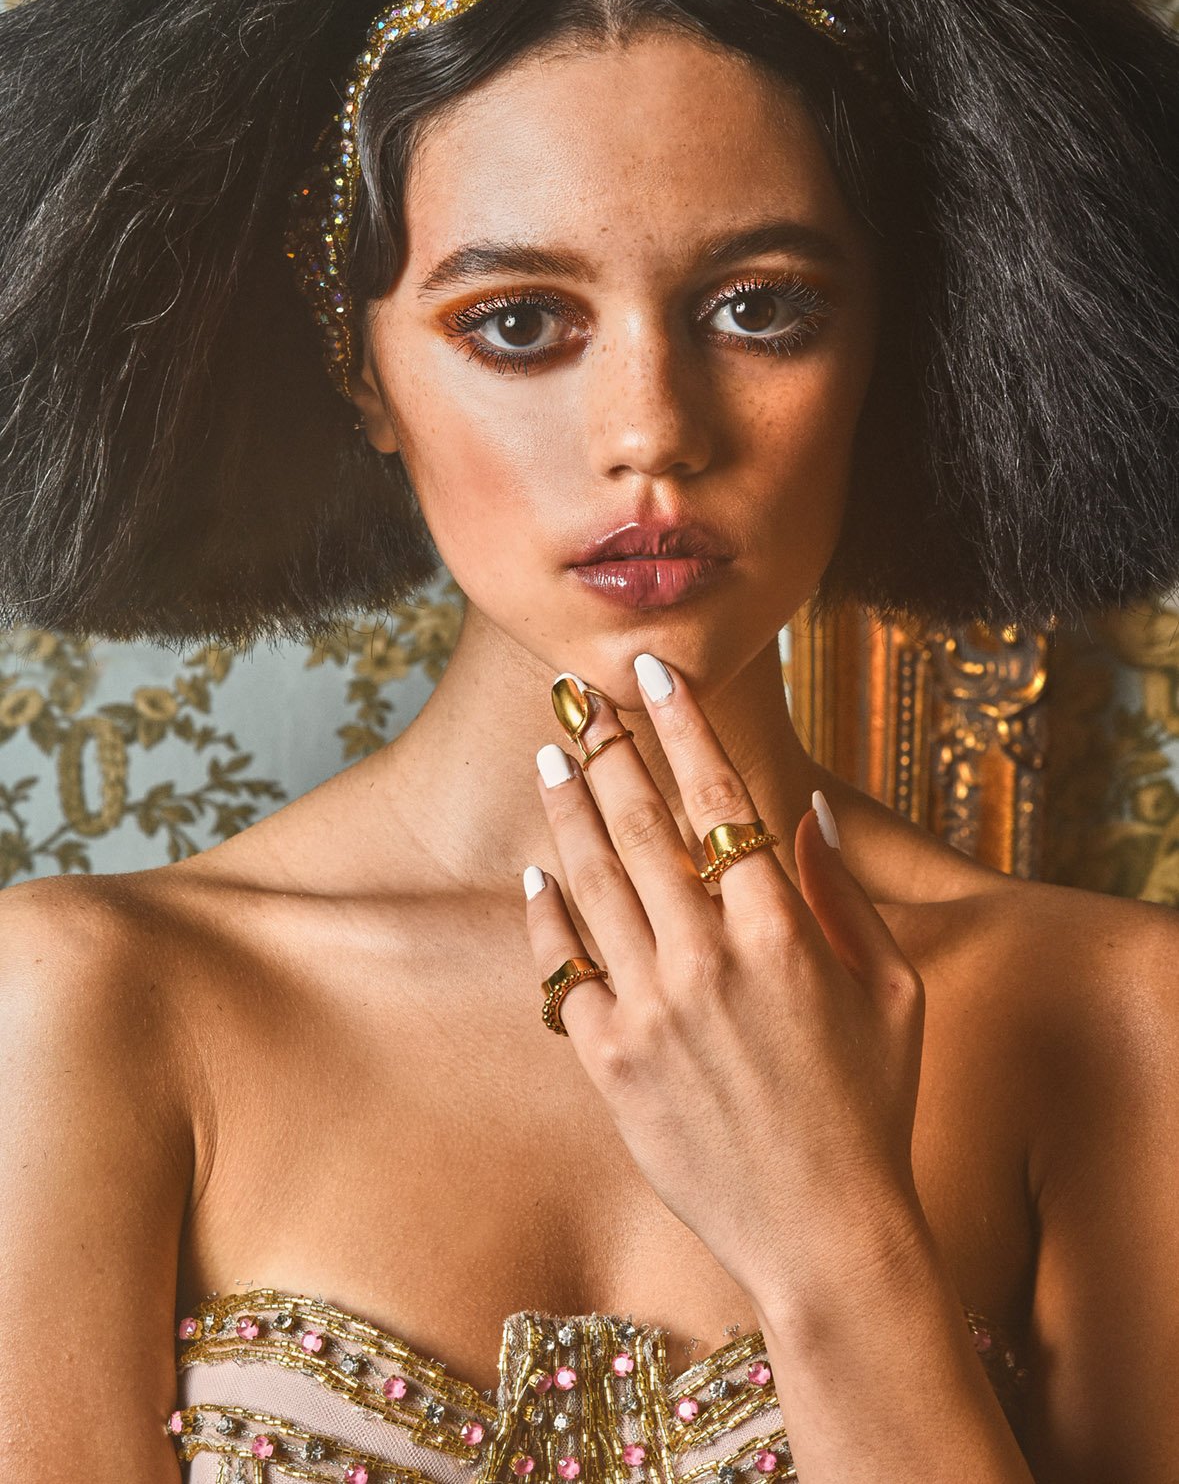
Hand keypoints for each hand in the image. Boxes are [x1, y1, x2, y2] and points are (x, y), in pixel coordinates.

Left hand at [522, 654, 926, 1312]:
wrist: (825, 1235)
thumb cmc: (872, 1109)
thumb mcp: (892, 992)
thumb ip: (846, 894)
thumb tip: (806, 809)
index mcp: (782, 931)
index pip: (720, 797)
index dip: (682, 725)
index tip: (653, 672)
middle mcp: (708, 957)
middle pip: (641, 823)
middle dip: (606, 748)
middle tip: (576, 697)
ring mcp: (652, 1009)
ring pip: (592, 882)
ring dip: (567, 810)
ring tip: (548, 757)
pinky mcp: (611, 1062)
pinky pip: (562, 972)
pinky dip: (546, 918)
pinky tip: (535, 875)